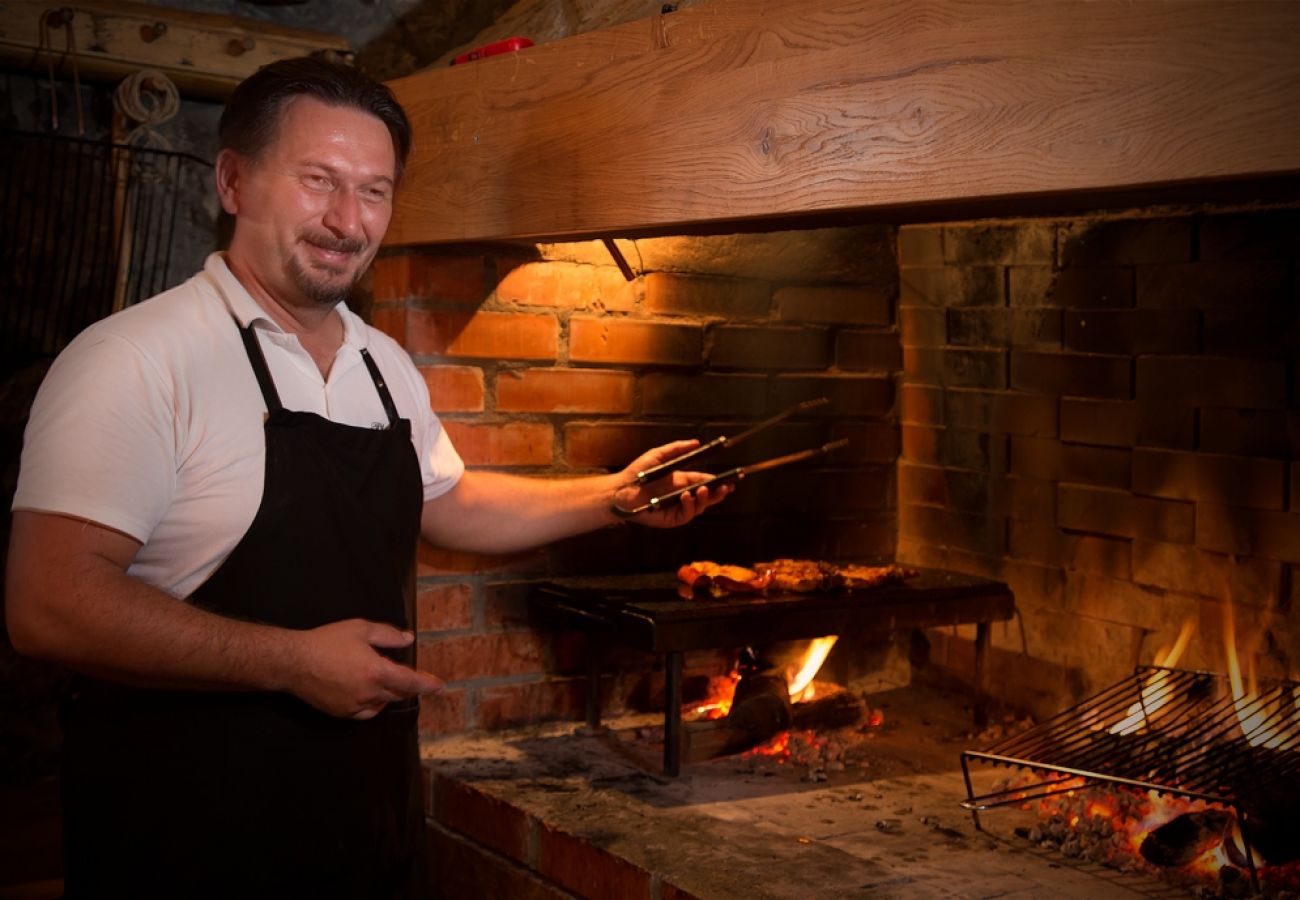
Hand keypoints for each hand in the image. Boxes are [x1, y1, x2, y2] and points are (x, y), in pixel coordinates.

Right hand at [288, 619, 442, 719]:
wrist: (294, 662)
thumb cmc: (327, 641)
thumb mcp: (360, 629)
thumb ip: (388, 635)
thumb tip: (408, 638)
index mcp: (377, 671)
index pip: (410, 681)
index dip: (428, 684)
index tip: (440, 687)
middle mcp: (369, 692)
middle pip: (398, 694)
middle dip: (407, 686)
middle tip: (410, 677)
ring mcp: (355, 705)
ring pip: (383, 704)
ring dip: (390, 694)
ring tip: (385, 681)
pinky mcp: (342, 713)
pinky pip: (366, 713)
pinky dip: (374, 705)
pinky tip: (371, 695)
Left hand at [612, 439, 733, 527]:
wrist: (622, 489)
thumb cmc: (638, 472)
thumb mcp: (659, 455)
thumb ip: (677, 449)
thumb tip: (697, 442)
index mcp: (682, 481)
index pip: (705, 481)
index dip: (718, 481)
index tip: (732, 478)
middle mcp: (683, 495)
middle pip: (707, 496)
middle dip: (719, 492)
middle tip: (728, 487)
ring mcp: (678, 508)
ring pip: (700, 506)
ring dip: (705, 498)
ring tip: (703, 489)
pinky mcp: (672, 518)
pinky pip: (687, 514)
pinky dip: (690, 505)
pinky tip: (686, 496)